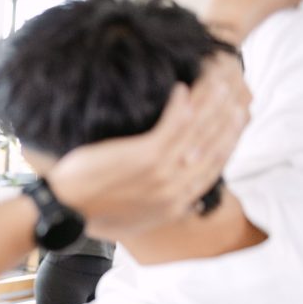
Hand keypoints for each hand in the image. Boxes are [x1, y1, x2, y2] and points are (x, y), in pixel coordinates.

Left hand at [48, 53, 250, 240]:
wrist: (64, 214)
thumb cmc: (93, 214)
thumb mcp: (136, 221)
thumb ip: (163, 209)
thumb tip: (185, 204)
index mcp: (175, 205)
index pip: (214, 167)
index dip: (229, 142)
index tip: (238, 122)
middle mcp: (175, 190)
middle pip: (213, 148)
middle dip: (228, 119)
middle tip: (239, 95)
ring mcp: (160, 174)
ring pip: (196, 133)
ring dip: (211, 104)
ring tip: (218, 82)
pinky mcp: (142, 158)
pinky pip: (171, 125)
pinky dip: (181, 105)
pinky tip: (183, 88)